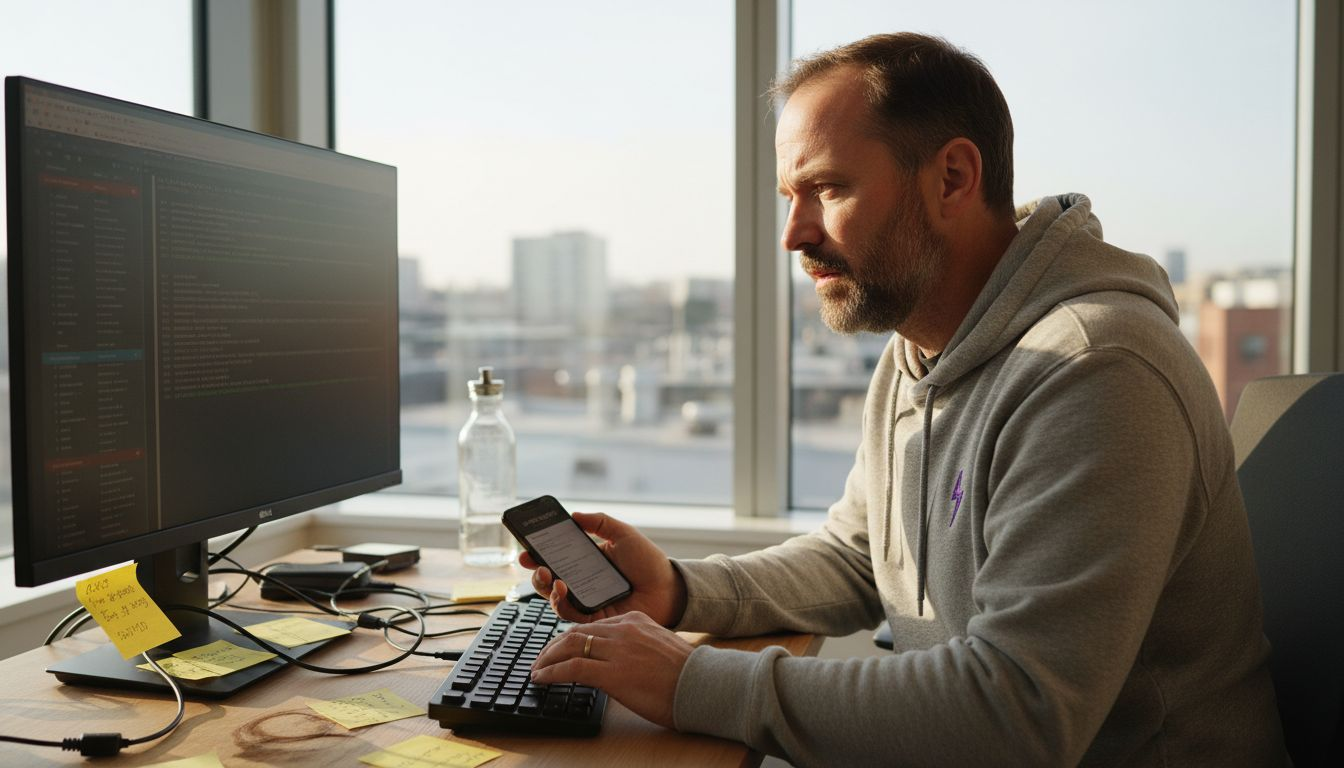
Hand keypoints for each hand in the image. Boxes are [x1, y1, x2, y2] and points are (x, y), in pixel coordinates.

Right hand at [519, 511, 686, 625]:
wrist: (670, 589)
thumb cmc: (649, 562)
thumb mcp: (623, 534)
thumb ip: (599, 522)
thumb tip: (574, 515)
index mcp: (587, 563)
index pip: (556, 558)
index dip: (538, 554)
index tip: (526, 546)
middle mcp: (583, 584)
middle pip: (549, 581)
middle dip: (535, 572)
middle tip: (533, 563)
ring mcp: (587, 602)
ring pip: (555, 599)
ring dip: (545, 588)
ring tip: (549, 576)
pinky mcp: (594, 619)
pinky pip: (570, 614)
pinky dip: (562, 603)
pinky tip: (563, 590)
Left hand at [530, 611, 693, 728]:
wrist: (703, 686)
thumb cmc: (687, 675)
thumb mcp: (659, 649)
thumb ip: (636, 648)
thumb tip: (617, 662)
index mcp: (635, 621)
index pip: (593, 625)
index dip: (571, 637)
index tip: (560, 648)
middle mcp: (624, 630)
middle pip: (576, 632)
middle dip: (553, 646)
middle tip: (542, 659)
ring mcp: (617, 650)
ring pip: (569, 645)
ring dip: (547, 658)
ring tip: (537, 669)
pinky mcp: (613, 673)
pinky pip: (572, 668)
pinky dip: (552, 672)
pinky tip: (542, 679)